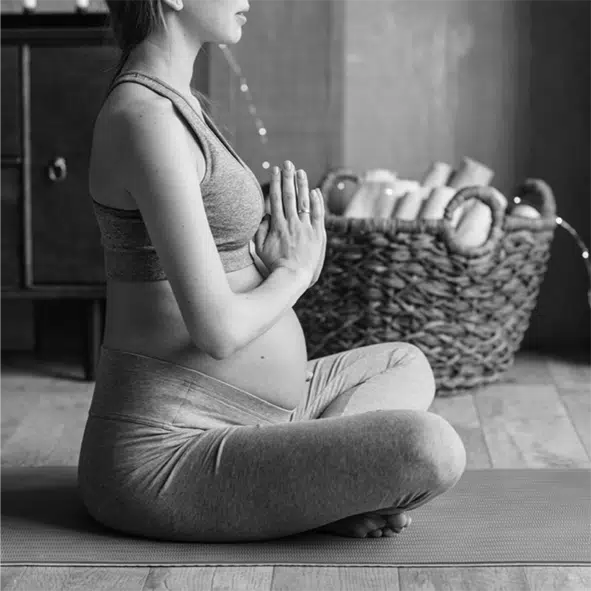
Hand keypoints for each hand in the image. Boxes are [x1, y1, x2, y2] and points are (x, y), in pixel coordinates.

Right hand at [253, 161, 325, 285]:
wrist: (292, 276)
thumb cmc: (275, 264)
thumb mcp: (259, 248)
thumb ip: (260, 230)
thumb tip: (265, 215)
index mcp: (277, 224)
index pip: (275, 198)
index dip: (275, 182)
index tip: (275, 170)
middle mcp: (291, 222)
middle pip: (289, 195)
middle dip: (288, 177)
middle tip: (288, 163)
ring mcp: (305, 227)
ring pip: (303, 201)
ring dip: (302, 184)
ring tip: (300, 171)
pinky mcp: (317, 234)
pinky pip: (317, 214)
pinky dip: (316, 201)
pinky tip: (314, 190)